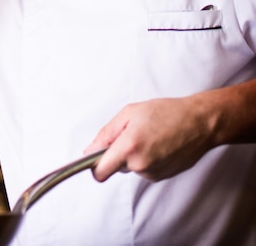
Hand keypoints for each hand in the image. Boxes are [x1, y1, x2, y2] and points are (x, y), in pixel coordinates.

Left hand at [84, 95, 214, 181]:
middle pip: (115, 167)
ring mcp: (152, 173)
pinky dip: (146, 158)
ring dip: (134, 154)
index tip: (94, 156)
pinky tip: (158, 144)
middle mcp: (140, 165)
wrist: (200, 123)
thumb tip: (90, 150)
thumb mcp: (130, 112)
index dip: (94, 165)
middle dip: (118, 152)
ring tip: (150, 135)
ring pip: (131, 167)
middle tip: (132, 131)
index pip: (100, 172)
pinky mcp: (162, 177)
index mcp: (129, 147)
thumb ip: (107, 133)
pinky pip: (144, 169)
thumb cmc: (167, 113)